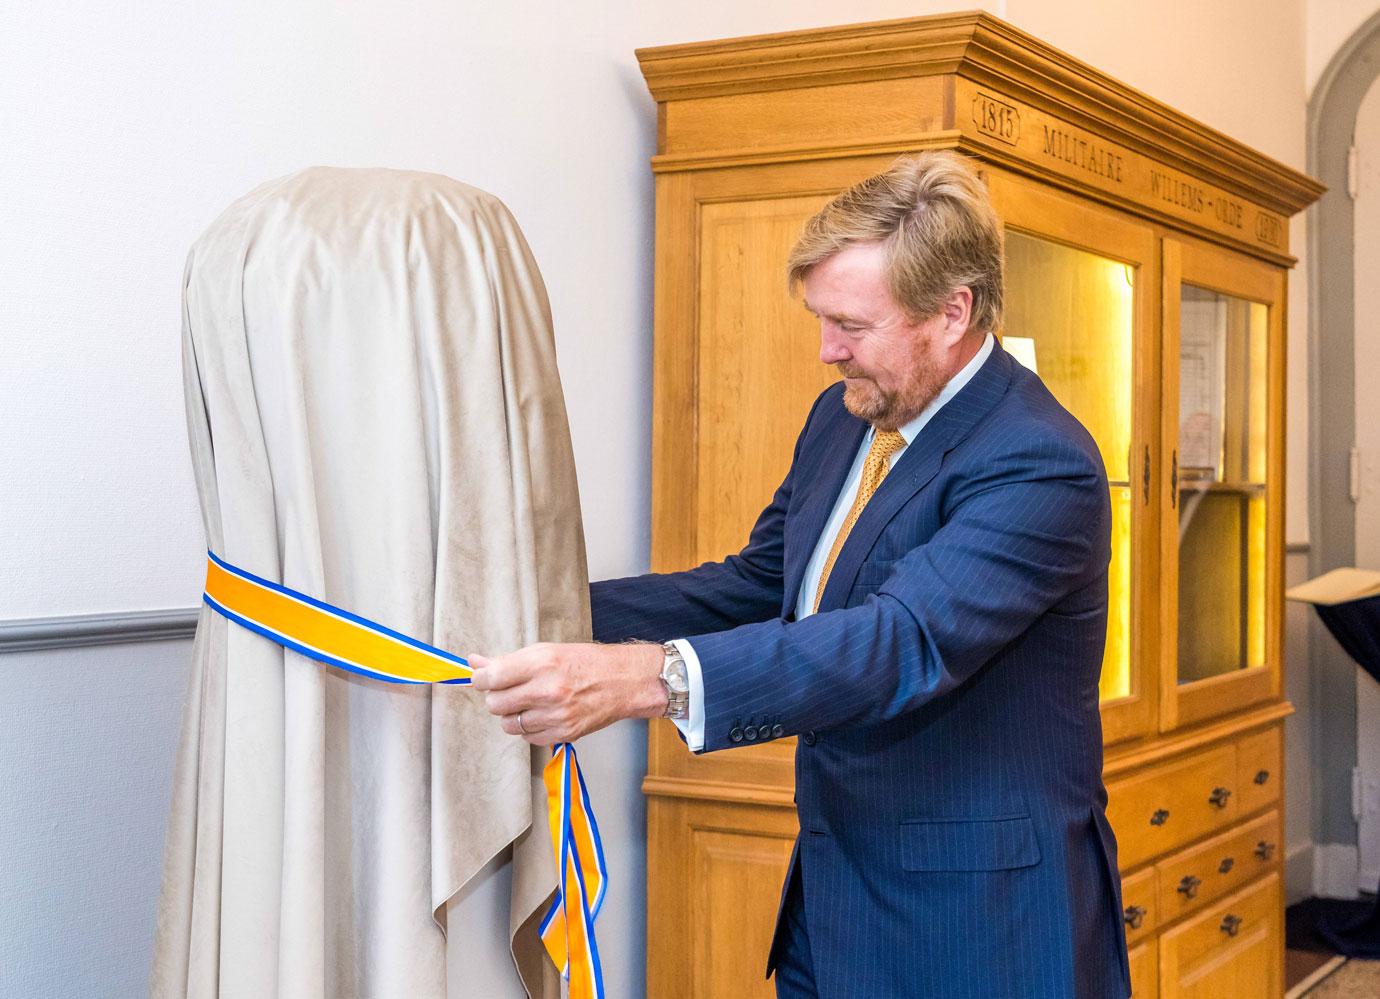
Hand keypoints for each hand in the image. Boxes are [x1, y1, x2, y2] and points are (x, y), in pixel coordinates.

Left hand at [470, 642, 666, 744]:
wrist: (622, 681)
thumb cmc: (584, 662)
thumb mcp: (545, 652)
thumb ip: (507, 661)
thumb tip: (474, 664)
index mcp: (541, 663)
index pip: (491, 678)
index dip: (480, 680)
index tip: (482, 679)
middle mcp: (547, 690)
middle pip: (495, 704)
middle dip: (496, 698)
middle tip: (509, 690)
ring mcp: (555, 715)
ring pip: (508, 725)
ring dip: (511, 715)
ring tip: (528, 703)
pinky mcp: (562, 734)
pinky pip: (527, 738)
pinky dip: (529, 728)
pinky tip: (542, 714)